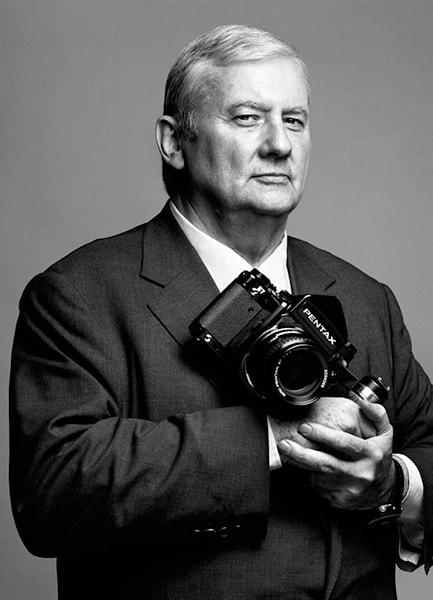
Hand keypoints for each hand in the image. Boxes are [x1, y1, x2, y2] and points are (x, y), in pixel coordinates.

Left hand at [277, 398, 393, 510]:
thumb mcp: (385, 434)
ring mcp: (350, 489)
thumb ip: (377, 414)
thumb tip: (363, 401)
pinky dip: (310, 477)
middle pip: (326, 464)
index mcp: (370, 454)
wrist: (384, 490)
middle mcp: (361, 473)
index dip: (323, 435)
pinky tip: (307, 468)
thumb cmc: (379, 457)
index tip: (305, 427)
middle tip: (285, 444)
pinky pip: (318, 487)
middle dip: (302, 454)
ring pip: (319, 476)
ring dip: (303, 465)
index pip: (344, 443)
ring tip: (291, 453)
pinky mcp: (340, 500)